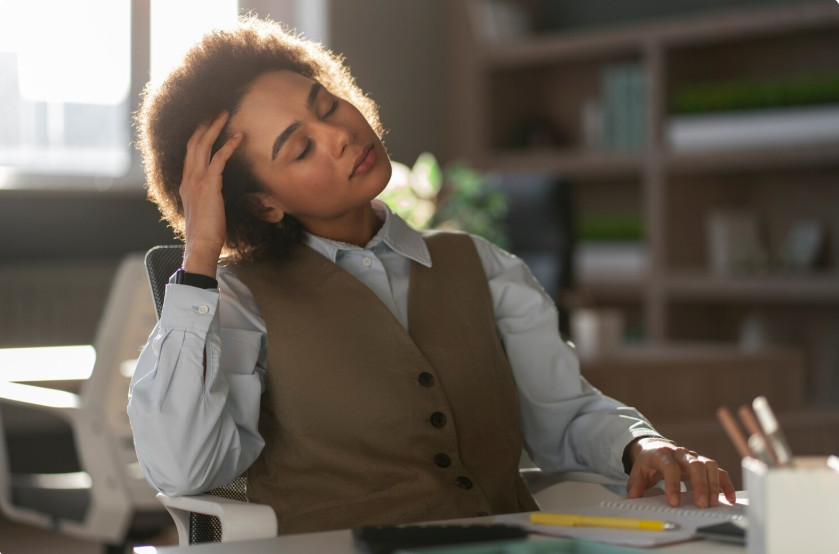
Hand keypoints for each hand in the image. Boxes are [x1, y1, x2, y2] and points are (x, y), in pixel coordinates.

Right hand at [179, 111, 242, 276]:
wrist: (201, 244)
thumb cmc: (206, 232)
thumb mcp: (204, 210)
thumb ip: (206, 198)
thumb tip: (214, 195)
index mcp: (186, 183)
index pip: (189, 152)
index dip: (197, 135)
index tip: (206, 123)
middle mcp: (188, 178)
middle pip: (193, 142)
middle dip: (203, 124)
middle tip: (215, 111)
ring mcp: (196, 180)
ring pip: (203, 145)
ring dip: (214, 127)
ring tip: (224, 114)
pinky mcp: (209, 185)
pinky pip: (219, 159)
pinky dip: (229, 146)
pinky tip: (239, 137)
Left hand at [626, 437, 735, 507]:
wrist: (655, 446)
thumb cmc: (649, 460)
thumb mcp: (638, 469)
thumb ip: (635, 483)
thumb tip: (634, 496)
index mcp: (663, 454)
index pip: (670, 468)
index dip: (673, 485)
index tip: (674, 503)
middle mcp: (680, 453)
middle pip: (694, 464)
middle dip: (699, 484)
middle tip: (701, 504)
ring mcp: (694, 457)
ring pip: (709, 465)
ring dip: (713, 484)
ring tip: (712, 503)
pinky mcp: (703, 463)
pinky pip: (718, 471)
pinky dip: (725, 484)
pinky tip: (728, 498)